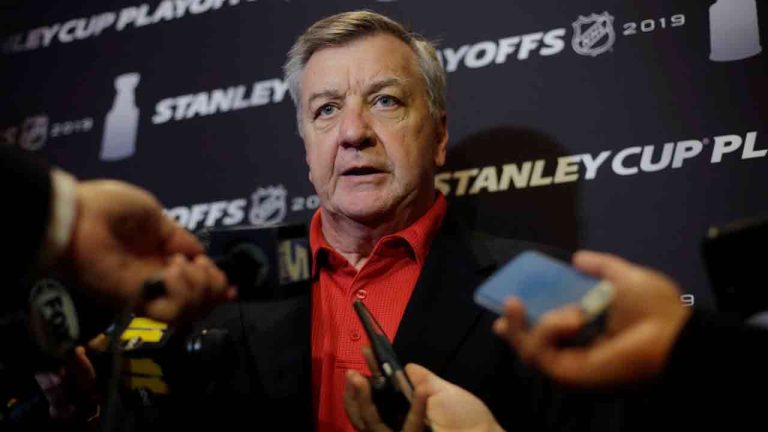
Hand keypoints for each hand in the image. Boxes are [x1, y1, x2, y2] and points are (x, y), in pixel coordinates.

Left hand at [64, 180, 233, 322]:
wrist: (77, 216)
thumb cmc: (111, 208)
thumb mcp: (156, 216)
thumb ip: (179, 239)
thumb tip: (200, 257)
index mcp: (162, 260)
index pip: (198, 285)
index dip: (217, 286)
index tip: (229, 283)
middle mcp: (157, 281)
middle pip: (201, 303)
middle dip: (213, 286)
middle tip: (201, 267)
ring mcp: (146, 294)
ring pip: (190, 312)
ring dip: (198, 288)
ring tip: (182, 267)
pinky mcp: (134, 302)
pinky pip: (168, 312)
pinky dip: (181, 293)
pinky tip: (171, 272)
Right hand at [344, 359, 502, 431]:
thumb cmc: (466, 417)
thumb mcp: (441, 391)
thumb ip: (420, 379)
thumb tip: (406, 365)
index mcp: (402, 411)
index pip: (374, 397)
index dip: (364, 379)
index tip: (363, 355)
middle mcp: (397, 425)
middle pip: (363, 414)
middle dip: (354, 394)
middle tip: (354, 374)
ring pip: (370, 424)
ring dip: (364, 401)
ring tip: (363, 379)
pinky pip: (406, 429)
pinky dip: (414, 410)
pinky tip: (422, 391)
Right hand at [493, 250, 691, 387]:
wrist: (671, 337)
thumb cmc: (655, 311)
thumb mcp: (625, 277)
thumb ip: (601, 266)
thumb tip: (577, 257)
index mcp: (588, 333)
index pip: (548, 328)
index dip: (527, 317)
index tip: (512, 301)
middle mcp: (575, 352)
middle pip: (531, 341)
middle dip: (515, 326)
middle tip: (510, 302)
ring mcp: (569, 366)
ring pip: (528, 347)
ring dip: (541, 323)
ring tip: (573, 313)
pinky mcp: (565, 374)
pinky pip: (537, 351)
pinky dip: (548, 330)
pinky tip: (573, 319)